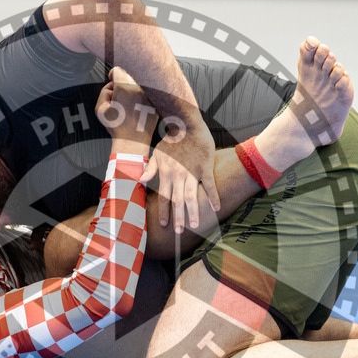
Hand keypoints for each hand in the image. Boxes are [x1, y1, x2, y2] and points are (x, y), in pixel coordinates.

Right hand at [95, 67, 156, 152]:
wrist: (133, 141)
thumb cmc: (115, 126)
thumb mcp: (100, 109)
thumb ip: (104, 91)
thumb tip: (112, 84)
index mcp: (124, 88)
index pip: (118, 71)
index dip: (113, 73)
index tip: (112, 77)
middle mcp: (138, 88)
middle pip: (128, 77)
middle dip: (121, 83)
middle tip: (117, 97)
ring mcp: (148, 95)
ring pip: (139, 85)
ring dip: (132, 91)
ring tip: (127, 105)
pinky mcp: (155, 103)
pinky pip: (147, 95)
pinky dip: (141, 99)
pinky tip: (136, 109)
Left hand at [139, 118, 218, 232]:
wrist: (187, 125)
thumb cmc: (171, 141)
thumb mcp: (157, 154)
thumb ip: (150, 169)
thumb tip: (140, 180)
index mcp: (166, 174)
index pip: (163, 197)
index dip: (163, 212)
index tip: (163, 225)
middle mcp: (178, 176)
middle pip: (177, 201)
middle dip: (178, 217)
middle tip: (180, 232)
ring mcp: (192, 172)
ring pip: (192, 196)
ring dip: (193, 211)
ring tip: (196, 225)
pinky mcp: (205, 167)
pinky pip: (209, 184)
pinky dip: (213, 196)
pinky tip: (217, 208)